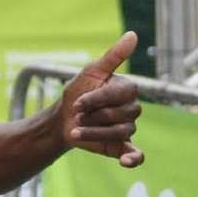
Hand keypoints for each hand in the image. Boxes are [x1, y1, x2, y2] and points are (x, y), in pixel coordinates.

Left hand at [61, 31, 143, 167]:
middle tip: (78, 116)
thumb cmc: (76, 92)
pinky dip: (133, 159)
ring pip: (120, 132)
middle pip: (120, 114)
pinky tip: (125, 162)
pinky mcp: (122, 146)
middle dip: (94, 116)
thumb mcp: (91, 71)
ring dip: (94, 132)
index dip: (97, 99)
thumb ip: (113, 56)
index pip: (120, 94)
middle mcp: (131, 109)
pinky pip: (137, 155)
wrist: (61, 120)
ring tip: (77, 131)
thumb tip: (133, 34)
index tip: (77, 102)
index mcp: (127, 89)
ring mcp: (128, 128)